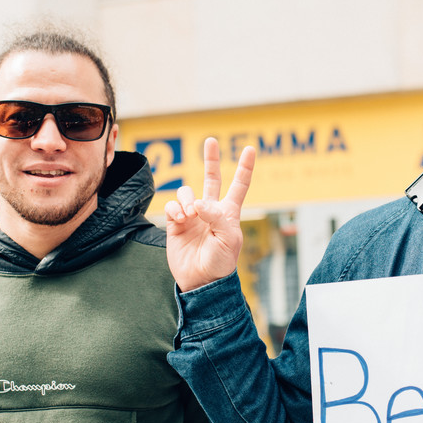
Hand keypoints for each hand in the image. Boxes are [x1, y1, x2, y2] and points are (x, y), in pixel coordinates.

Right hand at [164, 138, 255, 291]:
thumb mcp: (228, 240)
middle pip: (211, 178)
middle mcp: (210, 210)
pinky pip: (171, 206)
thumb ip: (216, 217)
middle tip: (211, 141)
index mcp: (229, 213)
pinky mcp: (175, 223)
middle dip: (211, 160)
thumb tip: (198, 203)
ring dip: (187, 199)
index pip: (239, 186)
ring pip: (187, 192)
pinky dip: (174, 209)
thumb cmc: (220, 262)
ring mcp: (192, 216)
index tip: (250, 149)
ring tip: (190, 215)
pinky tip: (180, 220)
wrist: (201, 280)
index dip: (245, 168)